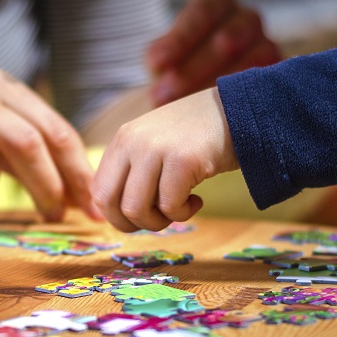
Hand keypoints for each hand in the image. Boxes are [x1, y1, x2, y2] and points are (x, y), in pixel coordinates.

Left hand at [91, 87, 239, 231]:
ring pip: (137, 210)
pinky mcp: (183, 160)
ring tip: (180, 209)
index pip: (98, 190)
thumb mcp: (153, 144)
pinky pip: (170, 207)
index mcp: (122, 139)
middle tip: (157, 220)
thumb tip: (117, 214)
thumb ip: (133, 170)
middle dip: (131, 224)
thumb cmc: (196, 136)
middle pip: (109, 204)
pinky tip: (197, 200)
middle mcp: (133, 142)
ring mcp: (156, 149)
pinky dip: (183, 214)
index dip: (115, 214)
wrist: (237, 111)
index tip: (138, 217)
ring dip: (159, 221)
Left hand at [146, 0, 280, 106]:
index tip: (157, 64)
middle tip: (167, 93)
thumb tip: (160, 71)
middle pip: (229, 38)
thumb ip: (160, 58)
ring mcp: (266, 48)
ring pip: (252, 63)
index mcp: (217, 6)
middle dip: (196, 68)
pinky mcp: (276, 79)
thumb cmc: (178, 71)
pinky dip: (242, 101)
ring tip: (190, 109)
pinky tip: (219, 116)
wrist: (197, 99)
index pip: (204, 11)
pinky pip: (266, 87)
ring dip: (219, 89)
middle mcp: (246, 21)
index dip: (182, 37)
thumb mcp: (163, 59)